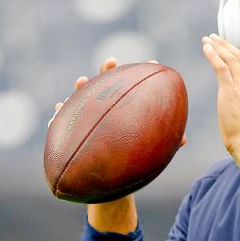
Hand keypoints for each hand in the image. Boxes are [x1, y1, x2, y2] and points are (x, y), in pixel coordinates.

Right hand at [47, 57, 187, 148]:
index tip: (152, 63)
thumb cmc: (128, 158)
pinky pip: (60, 121)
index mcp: (122, 106)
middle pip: (105, 83)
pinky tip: (57, 110)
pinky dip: (58, 115)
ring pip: (80, 98)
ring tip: (82, 80)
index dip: (141, 73)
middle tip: (113, 61)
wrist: (105, 179)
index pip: (133, 85)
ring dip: (80, 87)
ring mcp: (84, 115)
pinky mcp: (68, 130)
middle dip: (107, 70)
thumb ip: (162, 143)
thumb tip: (183, 139)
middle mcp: (103, 106)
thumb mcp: (145, 150)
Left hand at [200, 34, 239, 156]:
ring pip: (231, 58)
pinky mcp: (230, 91)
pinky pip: (221, 66)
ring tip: (207, 39)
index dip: (234, 55)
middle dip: (226, 45)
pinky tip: (206, 48)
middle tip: (214, 37)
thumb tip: (239, 114)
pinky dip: (213, 54)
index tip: (225, 49)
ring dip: (218, 46)